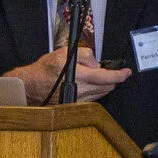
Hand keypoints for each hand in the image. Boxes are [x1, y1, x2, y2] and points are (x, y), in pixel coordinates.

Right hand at [6, 44, 129, 99]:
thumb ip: (85, 55)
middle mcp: (81, 90)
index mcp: (80, 76)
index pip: (107, 77)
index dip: (120, 75)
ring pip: (101, 94)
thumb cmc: (45, 69)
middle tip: (111, 71)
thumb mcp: (65, 52)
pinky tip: (88, 85)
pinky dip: (95, 92)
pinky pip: (92, 99)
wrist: (30, 86)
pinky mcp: (75, 105)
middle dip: (112, 79)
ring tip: (96, 77)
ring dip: (104, 85)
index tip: (127, 72)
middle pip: (107, 87)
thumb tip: (97, 63)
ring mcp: (78, 100)